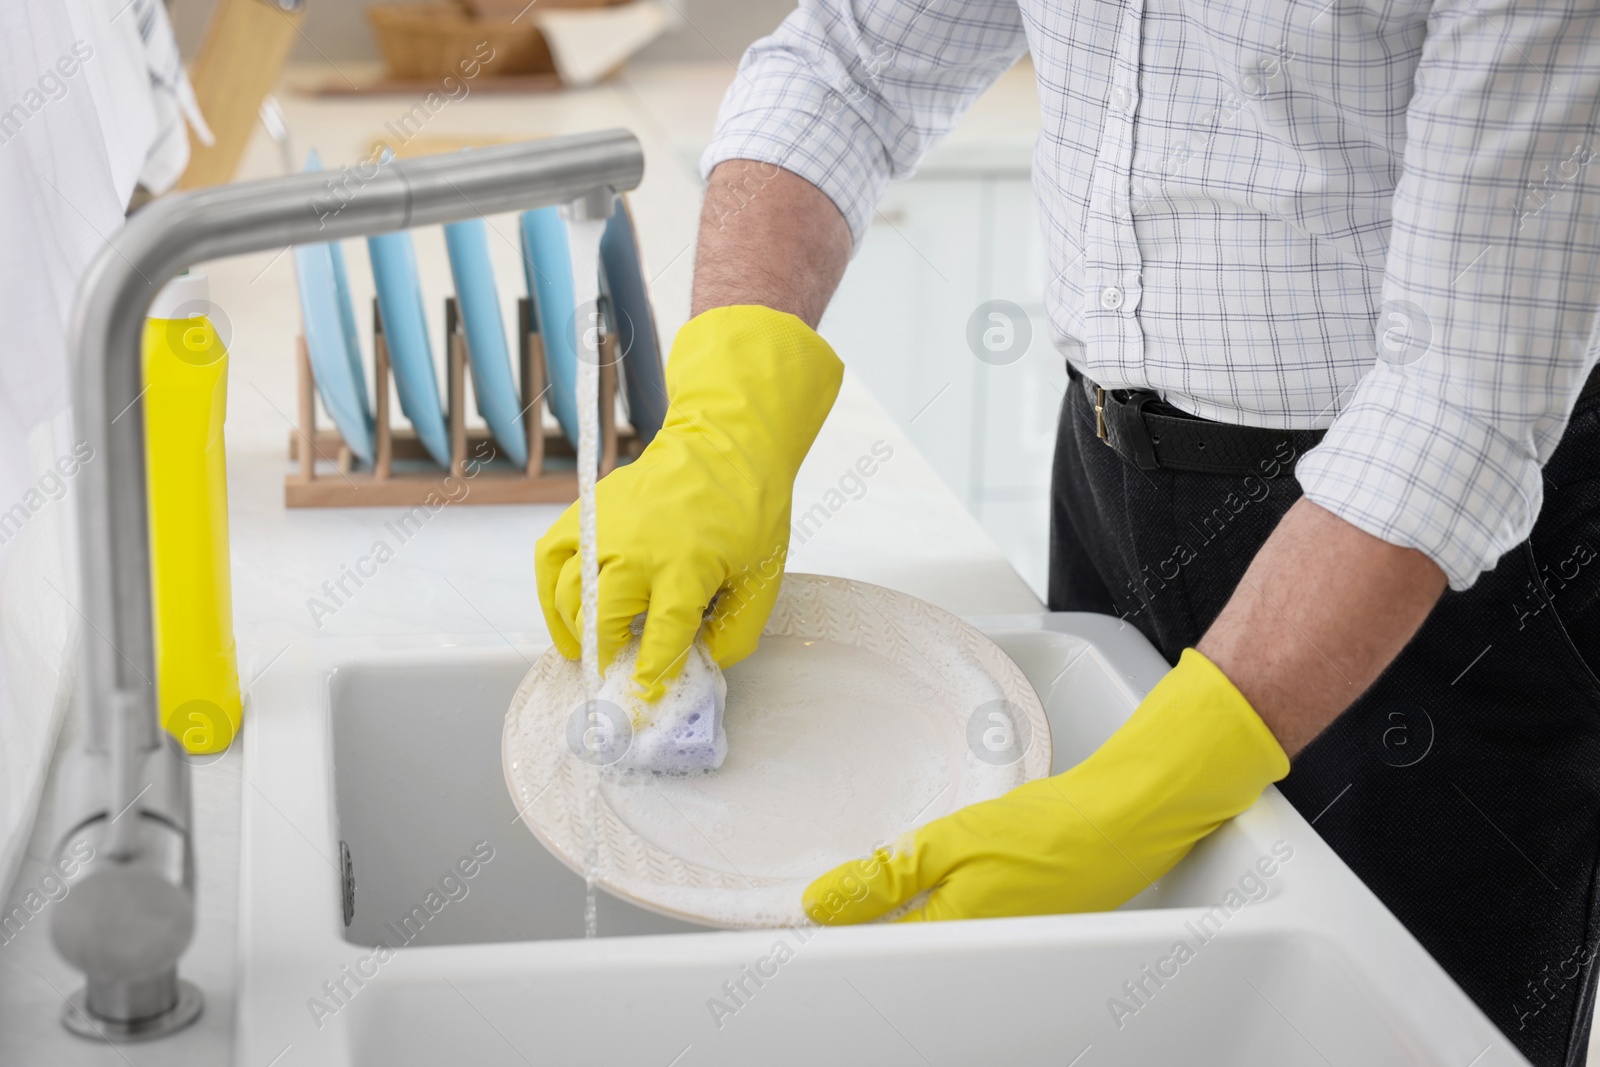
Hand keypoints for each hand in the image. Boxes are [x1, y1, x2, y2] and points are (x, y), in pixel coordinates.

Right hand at [536, 305, 842, 699]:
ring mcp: (605, 529)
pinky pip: (549, 559)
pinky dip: (548, 592)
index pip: (659, 639)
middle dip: (606, 656)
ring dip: (574, 631)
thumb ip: (737, 631)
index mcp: (685, 568)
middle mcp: (636, 550)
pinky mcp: (588, 512)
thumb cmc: (748, 508)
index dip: (652, 674)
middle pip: (602, 620)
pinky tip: (563, 615)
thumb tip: (701, 663)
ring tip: (588, 652)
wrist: (725, 442)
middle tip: (615, 674)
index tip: (646, 696)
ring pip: (567, 595)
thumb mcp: (763, 577)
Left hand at [803, 649, 1288, 922]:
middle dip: (871, 912)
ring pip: (930, 925)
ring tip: (897, 867)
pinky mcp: (1019, 918)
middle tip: (848, 881)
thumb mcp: (951, 842)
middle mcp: (974, 948)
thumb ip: (884, 876)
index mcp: (949, 936)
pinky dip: (944, 891)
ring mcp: (999, 936)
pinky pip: (962, 912)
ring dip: (906, 901)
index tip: (809, 902)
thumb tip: (823, 904)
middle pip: (900, 940)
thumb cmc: (1050, 830)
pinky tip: (945, 865)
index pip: (871, 943)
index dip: (838, 919)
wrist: (1126, 820)